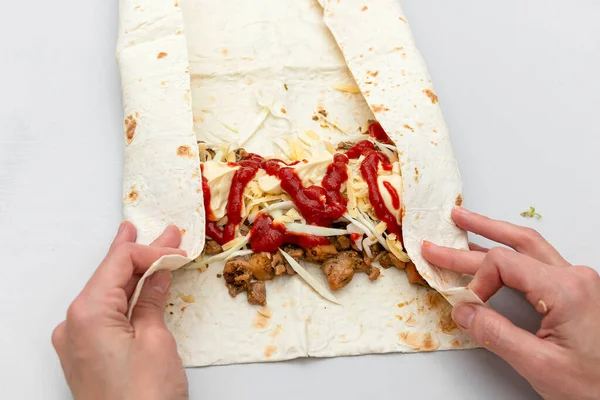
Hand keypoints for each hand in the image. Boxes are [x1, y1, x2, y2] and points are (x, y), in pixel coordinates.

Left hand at [52, 222, 188, 399]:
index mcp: (87, 313)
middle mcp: (73, 324)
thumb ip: (152, 300)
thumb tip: (158, 275)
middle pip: (110, 275)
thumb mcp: (156, 340)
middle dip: (141, 254)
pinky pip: (104, 314)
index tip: (178, 247)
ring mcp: (76, 341)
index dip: (151, 251)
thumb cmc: (145, 398)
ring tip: (154, 252)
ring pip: (107, 294)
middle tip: (167, 235)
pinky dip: (125, 298)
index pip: (119, 263)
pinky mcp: (85, 355)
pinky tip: (138, 286)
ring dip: (133, 275)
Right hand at [422, 207, 599, 399]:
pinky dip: (510, 249)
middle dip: (472, 239)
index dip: (477, 280)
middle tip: (438, 243)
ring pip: (527, 245)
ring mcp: (577, 281)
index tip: (467, 304)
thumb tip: (463, 311)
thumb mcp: (539, 365)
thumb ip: (496, 334)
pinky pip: (537, 259)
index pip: (504, 263)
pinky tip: (494, 247)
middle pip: (514, 244)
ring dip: (493, 232)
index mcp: (565, 290)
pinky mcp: (576, 290)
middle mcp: (574, 277)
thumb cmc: (594, 385)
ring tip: (464, 222)